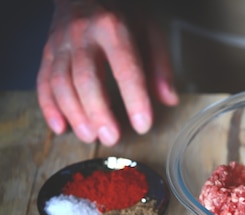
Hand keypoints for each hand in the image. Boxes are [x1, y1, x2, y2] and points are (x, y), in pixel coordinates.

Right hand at [37, 0, 178, 145]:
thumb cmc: (121, 15)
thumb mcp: (149, 30)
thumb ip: (160, 65)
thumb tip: (168, 100)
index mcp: (113, 28)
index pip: (125, 67)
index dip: (135, 99)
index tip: (143, 125)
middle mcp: (82, 35)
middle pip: (86, 78)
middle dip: (98, 111)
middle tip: (111, 137)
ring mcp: (61, 44)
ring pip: (61, 83)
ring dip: (74, 114)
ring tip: (90, 136)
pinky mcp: (47, 53)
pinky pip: (43, 82)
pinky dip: (49, 107)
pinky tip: (60, 127)